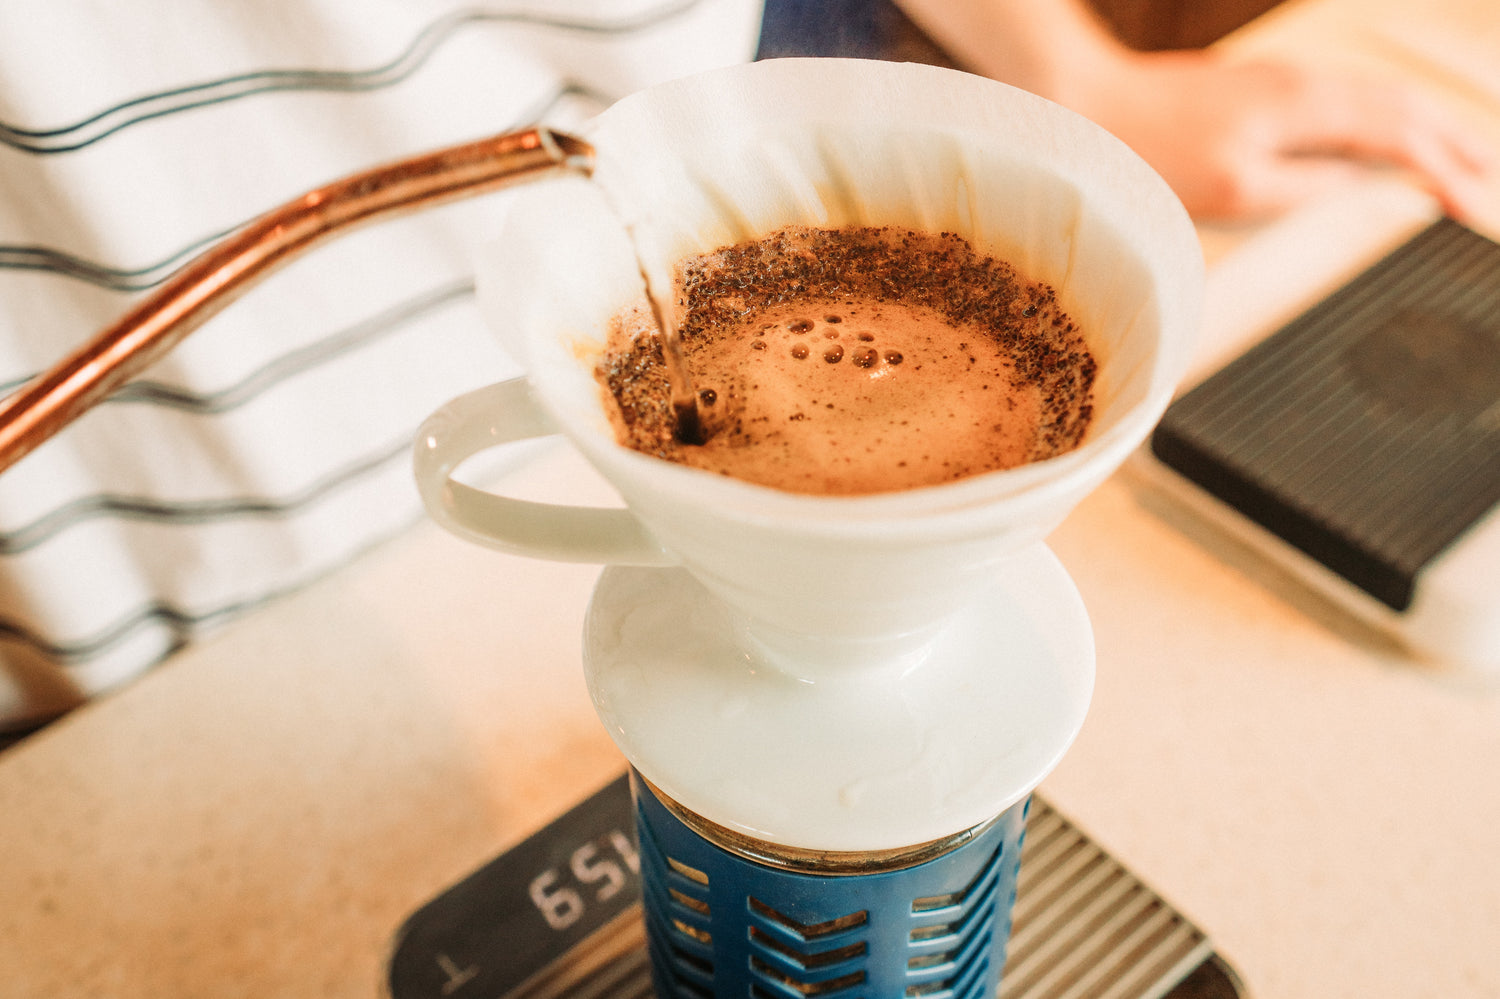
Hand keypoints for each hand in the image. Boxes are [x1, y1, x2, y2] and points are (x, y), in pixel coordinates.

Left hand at [1075, 51, 1494, 220]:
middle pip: (1405, 108)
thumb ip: (1308, 186)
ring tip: (1459, 159)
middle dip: (1456, 144)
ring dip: (1425, 127)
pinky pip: (1345, 100)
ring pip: (1378, 98)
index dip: (1448, 172)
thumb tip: (1364, 184)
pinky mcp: (1262, 89)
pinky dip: (1383, 121)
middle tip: (1489, 184)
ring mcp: (1284, 81)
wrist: (1089, 105)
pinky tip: (1381, 141)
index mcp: (1308, 107)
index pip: (1403, 138)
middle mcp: (1305, 83)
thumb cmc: (1148, 154)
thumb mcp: (1233, 189)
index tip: (1477, 209)